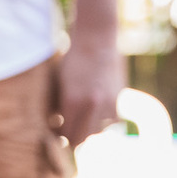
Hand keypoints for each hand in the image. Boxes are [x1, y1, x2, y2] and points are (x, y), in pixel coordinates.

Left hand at [53, 31, 122, 148]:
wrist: (97, 38)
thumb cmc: (73, 60)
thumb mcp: (61, 86)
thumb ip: (61, 109)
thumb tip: (61, 130)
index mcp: (72, 103)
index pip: (66, 135)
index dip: (60, 136)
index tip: (57, 131)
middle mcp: (91, 106)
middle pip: (81, 139)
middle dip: (73, 136)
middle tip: (68, 129)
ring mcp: (107, 103)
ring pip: (96, 131)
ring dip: (89, 127)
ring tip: (82, 116)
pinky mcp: (118, 98)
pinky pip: (110, 120)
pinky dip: (102, 118)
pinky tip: (96, 107)